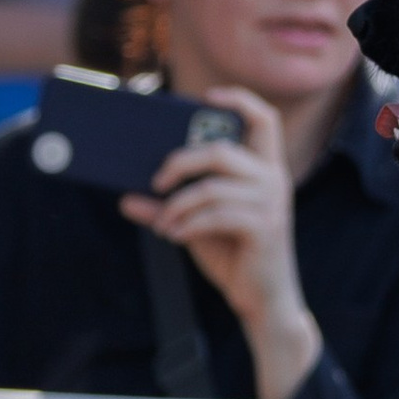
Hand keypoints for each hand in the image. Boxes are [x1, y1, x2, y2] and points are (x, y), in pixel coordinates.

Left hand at [124, 93, 319, 398]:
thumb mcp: (197, 226)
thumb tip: (125, 198)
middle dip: (180, 161)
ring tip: (163, 223)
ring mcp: (271, 204)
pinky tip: (173, 236)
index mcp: (264, 169)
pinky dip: (186, 225)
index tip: (207, 97)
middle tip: (156, 180)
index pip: (264, 120)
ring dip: (176, 206)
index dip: (240, 100)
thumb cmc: (235, 257)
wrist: (263, 301)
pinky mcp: (263, 228)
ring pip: (210, 187)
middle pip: (220, 151)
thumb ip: (168, 208)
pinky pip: (214, 215)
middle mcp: (273, 180)